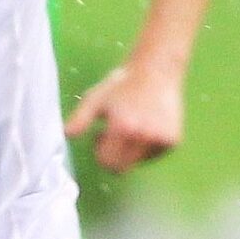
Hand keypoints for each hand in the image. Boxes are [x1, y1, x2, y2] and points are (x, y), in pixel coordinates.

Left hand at [64, 61, 185, 171]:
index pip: (106, 162)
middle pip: (122, 168)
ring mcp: (160, 140)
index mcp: (122, 127)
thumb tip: (66, 135)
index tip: (101, 136)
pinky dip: (147, 145)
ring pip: (137, 162)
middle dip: (113, 157)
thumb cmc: (123, 84)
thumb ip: (80, 119)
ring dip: (130, 151)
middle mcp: (143, 136)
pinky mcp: (173, 141)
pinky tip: (147, 124)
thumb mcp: (95, 98)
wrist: (156, 70)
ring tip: (132, 125)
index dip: (99, 152)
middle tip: (114, 135)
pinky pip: (153, 154)